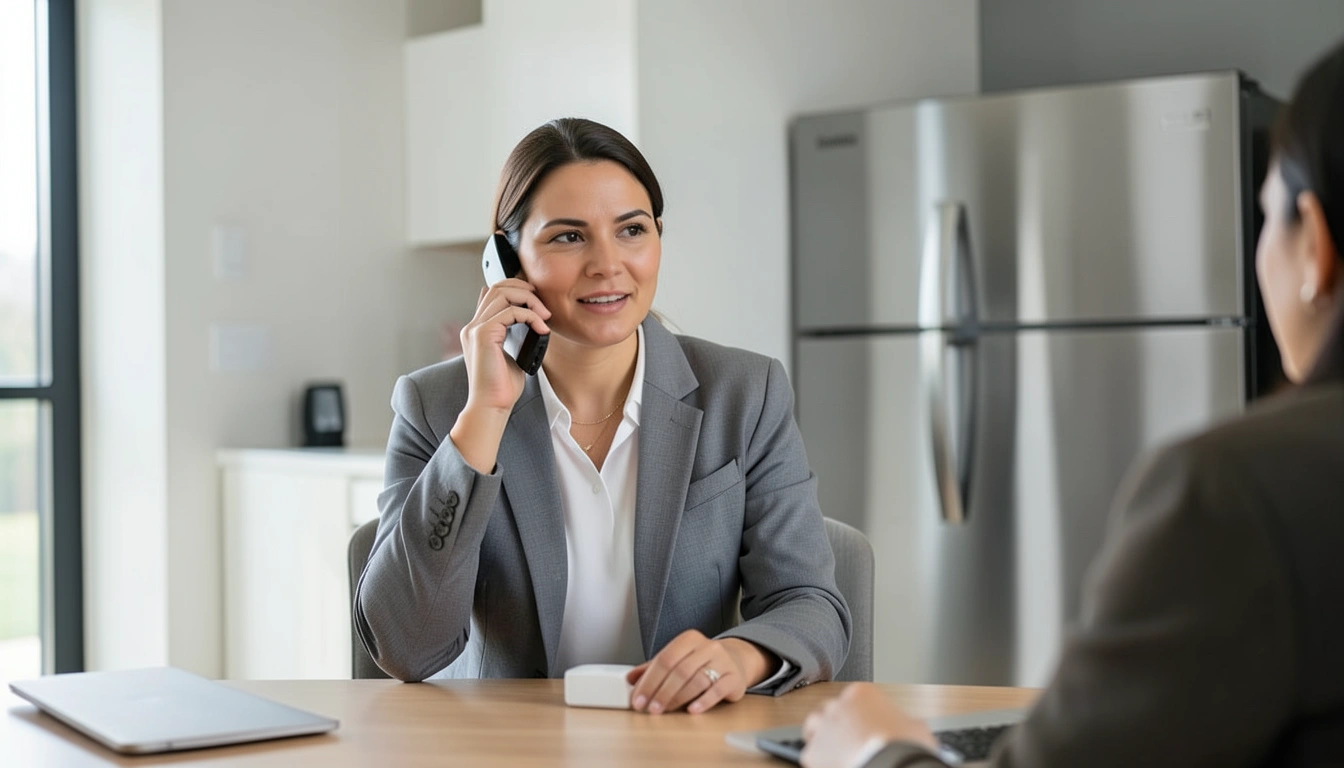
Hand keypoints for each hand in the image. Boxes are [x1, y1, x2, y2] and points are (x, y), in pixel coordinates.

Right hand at [450, 280, 549, 471]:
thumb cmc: (502, 388)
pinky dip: (531, 316)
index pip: (491, 294)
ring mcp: (475, 329)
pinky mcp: (483, 334)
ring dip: (529, 300)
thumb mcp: (511, 355)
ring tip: (545, 316)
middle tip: (543, 304)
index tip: (536, 299)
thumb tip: (529, 322)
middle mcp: (473, 326)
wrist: (492, 406)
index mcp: (477, 330)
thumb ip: (514, 336)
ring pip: (502, 294)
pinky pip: (511, 311)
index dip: (514, 288)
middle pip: (496, 288)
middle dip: (522, 288)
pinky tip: (542, 329)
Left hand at [626, 630, 770, 714]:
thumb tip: (629, 679)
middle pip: (680, 671)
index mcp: (689, 639)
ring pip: (697, 680)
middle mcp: (708, 647)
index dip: (649, 681)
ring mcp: (723, 661)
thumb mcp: (677, 660)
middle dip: (662, 692)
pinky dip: (703, 701)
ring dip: (678, 698)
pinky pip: (717, 690)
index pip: (664, 659)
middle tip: (650, 708)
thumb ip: (653, 668)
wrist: (734, 661)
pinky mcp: (734, 677)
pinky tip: (692, 710)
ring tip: (665, 710)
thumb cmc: (700, 662)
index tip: (638, 699)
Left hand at [800, 684, 937, 767]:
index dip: (861, 712)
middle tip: (850, 737)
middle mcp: (839, 705)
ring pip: (814, 724)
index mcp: (863, 693)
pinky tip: (831, 764)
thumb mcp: (916, 728)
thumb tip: (911, 729)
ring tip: (834, 748)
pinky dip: (819, 759)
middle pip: (832, 708)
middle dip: (839, 722)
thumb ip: (907, 723)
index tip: (867, 723)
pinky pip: (811, 752)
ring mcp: (823, 727)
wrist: (887, 766)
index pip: (855, 697)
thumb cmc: (904, 747)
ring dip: (822, 734)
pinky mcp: (813, 751)